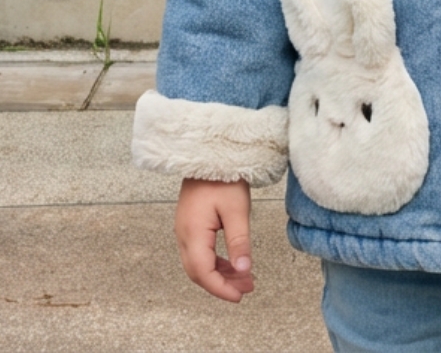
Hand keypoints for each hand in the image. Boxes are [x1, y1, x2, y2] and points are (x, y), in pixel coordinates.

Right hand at [175, 177, 253, 301]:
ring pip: (199, 263)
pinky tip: (232, 263)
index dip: (220, 288)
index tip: (239, 296)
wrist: (209, 154)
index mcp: (192, 233)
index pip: (203, 272)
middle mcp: (183, 235)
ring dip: (220, 273)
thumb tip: (244, 270)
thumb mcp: (236, 210)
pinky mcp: (190, 224)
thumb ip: (239, 242)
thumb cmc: (223, 178)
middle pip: (198, 271)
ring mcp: (184, 229)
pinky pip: (199, 251)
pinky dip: (215, 261)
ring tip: (244, 278)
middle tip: (246, 288)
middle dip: (222, 283)